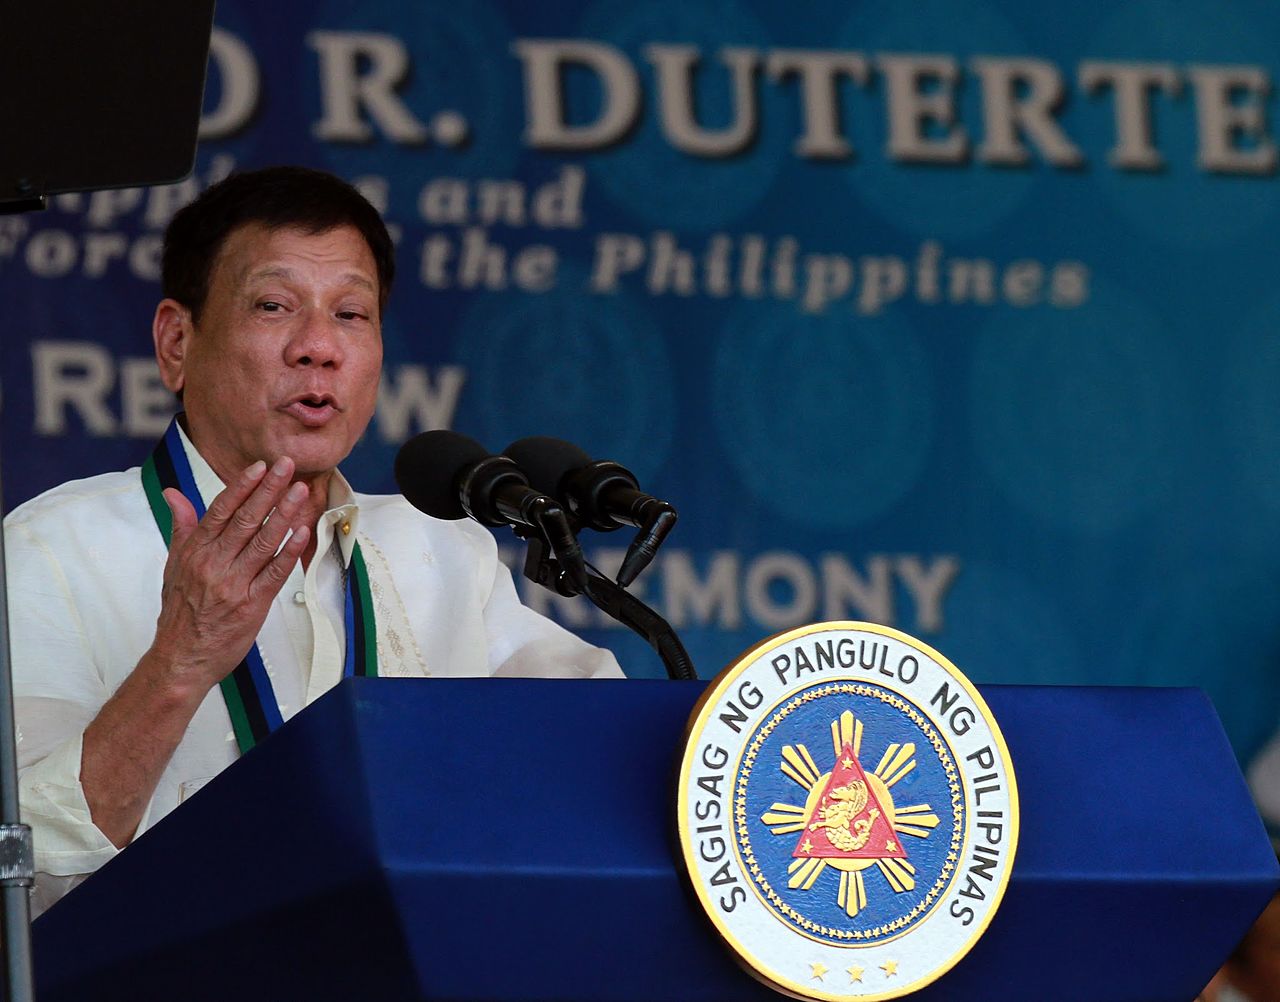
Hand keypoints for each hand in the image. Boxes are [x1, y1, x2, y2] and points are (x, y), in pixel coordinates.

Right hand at [149, 455, 311, 695]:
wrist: (181, 659)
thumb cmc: (180, 611)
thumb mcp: (174, 565)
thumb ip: (182, 527)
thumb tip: (174, 493)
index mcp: (195, 551)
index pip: (221, 510)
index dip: (242, 487)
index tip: (260, 466)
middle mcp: (213, 564)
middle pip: (246, 520)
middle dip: (268, 490)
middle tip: (287, 466)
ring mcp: (234, 584)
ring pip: (263, 542)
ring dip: (284, 514)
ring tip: (301, 491)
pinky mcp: (252, 605)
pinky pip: (275, 573)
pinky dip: (289, 551)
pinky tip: (303, 532)